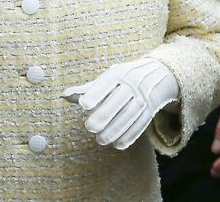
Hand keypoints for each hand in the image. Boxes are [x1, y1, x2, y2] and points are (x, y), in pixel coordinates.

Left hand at [62, 58, 178, 149]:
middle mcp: (132, 83)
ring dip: (115, 129)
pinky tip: (118, 144)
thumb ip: (86, 90)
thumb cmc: (121, 81)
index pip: (106, 83)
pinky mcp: (151, 109)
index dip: (95, 94)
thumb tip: (63, 96)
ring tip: (102, 140)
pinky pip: (141, 123)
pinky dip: (130, 135)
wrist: (156, 76)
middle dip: (104, 115)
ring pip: (130, 114)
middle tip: (90, 127)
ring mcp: (143, 96)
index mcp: (118, 73)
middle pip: (118, 100)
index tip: (84, 106)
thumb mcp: (106, 81)